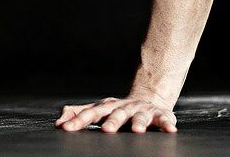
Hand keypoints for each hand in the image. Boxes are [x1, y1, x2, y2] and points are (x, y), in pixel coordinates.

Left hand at [55, 92, 178, 133]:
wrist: (148, 99)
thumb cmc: (119, 110)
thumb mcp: (100, 110)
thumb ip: (80, 114)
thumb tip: (59, 120)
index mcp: (108, 107)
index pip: (91, 113)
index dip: (79, 120)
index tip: (66, 128)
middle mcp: (125, 106)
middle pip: (117, 113)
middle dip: (112, 121)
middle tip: (106, 130)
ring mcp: (142, 109)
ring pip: (140, 116)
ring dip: (139, 122)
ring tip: (137, 130)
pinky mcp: (159, 114)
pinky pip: (163, 118)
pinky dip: (166, 123)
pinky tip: (170, 129)